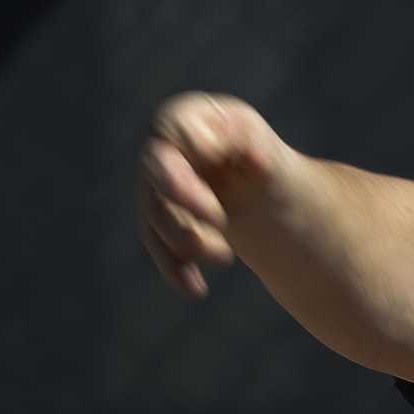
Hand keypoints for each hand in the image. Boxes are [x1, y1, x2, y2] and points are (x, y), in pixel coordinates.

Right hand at [137, 93, 291, 298]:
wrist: (254, 188)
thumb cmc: (253, 153)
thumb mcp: (256, 140)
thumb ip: (248, 140)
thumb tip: (258, 159)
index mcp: (184, 123)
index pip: (171, 127)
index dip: (189, 152)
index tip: (219, 180)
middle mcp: (161, 156)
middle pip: (156, 175)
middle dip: (183, 200)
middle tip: (220, 219)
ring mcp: (155, 192)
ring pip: (157, 218)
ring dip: (190, 242)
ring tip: (225, 257)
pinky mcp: (160, 227)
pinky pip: (160, 249)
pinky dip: (177, 271)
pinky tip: (196, 290)